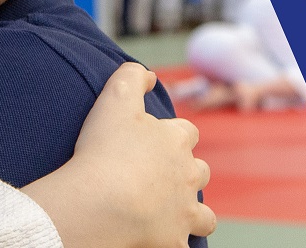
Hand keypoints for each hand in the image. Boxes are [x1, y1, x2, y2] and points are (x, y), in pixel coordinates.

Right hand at [23, 63, 213, 247]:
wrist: (101, 204)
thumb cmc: (105, 151)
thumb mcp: (114, 98)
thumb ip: (132, 77)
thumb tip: (150, 75)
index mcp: (177, 141)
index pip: (187, 133)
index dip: (171, 136)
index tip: (152, 142)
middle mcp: (188, 176)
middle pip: (199, 172)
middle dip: (186, 174)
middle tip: (156, 179)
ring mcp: (184, 212)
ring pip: (204, 216)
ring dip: (193, 215)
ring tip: (171, 215)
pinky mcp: (174, 242)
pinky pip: (182, 247)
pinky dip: (173, 244)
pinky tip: (160, 242)